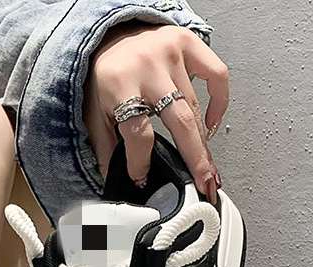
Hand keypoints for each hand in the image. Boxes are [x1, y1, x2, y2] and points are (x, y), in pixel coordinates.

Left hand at [83, 21, 228, 203]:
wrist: (107, 35)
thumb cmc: (102, 74)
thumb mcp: (93, 111)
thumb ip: (104, 146)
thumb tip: (112, 179)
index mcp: (119, 82)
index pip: (138, 132)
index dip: (141, 161)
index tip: (142, 178)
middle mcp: (147, 66)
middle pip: (179, 120)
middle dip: (195, 158)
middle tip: (203, 184)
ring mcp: (171, 52)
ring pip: (195, 106)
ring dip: (204, 143)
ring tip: (207, 168)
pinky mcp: (187, 42)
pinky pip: (216, 73)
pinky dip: (219, 100)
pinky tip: (212, 123)